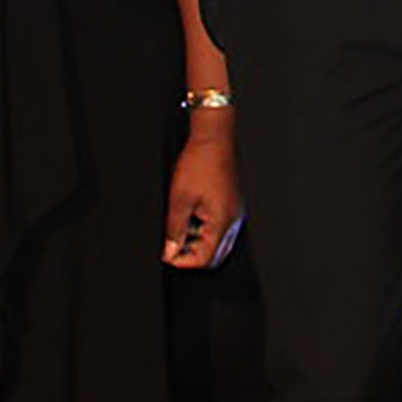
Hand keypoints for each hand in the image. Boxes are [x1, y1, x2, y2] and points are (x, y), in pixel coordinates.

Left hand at [160, 126, 243, 268]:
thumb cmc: (199, 164)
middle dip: (191, 255)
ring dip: (197, 241)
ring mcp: (234, 212)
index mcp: (221, 222)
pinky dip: (203, 229)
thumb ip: (175, 230)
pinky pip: (219, 227)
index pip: (204, 258)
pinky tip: (190, 215)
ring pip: (216, 242)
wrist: (213, 140)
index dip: (182, 261)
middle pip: (214, 255)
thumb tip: (170, 251)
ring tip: (179, 226)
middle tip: (172, 245)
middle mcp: (232, 220)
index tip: (167, 254)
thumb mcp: (179, 200)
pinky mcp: (231, 204)